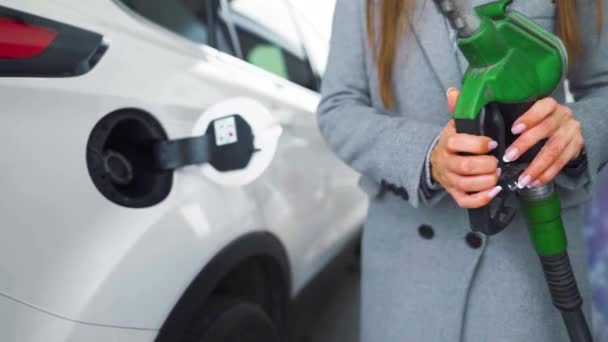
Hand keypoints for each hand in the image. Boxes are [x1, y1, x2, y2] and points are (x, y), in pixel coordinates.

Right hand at [430, 88, 501, 208]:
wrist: (436, 161)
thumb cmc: (453, 142)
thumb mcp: (455, 124)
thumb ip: (457, 108)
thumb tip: (453, 92)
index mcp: (447, 143)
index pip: (458, 143)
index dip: (478, 144)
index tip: (492, 143)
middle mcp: (446, 162)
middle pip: (465, 167)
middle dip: (485, 166)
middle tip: (497, 162)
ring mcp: (450, 179)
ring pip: (466, 185)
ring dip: (486, 181)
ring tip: (497, 175)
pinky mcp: (454, 193)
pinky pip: (465, 201)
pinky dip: (481, 199)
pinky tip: (494, 191)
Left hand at [503, 97, 584, 187]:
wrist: (570, 126)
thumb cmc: (544, 120)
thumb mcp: (535, 114)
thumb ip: (521, 121)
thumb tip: (496, 133)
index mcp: (551, 106)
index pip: (543, 107)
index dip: (529, 118)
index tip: (514, 129)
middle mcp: (563, 117)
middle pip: (545, 130)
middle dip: (525, 145)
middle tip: (509, 157)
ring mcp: (571, 133)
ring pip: (553, 151)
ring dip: (536, 168)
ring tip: (522, 180)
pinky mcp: (576, 147)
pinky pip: (560, 163)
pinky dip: (546, 175)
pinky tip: (534, 183)